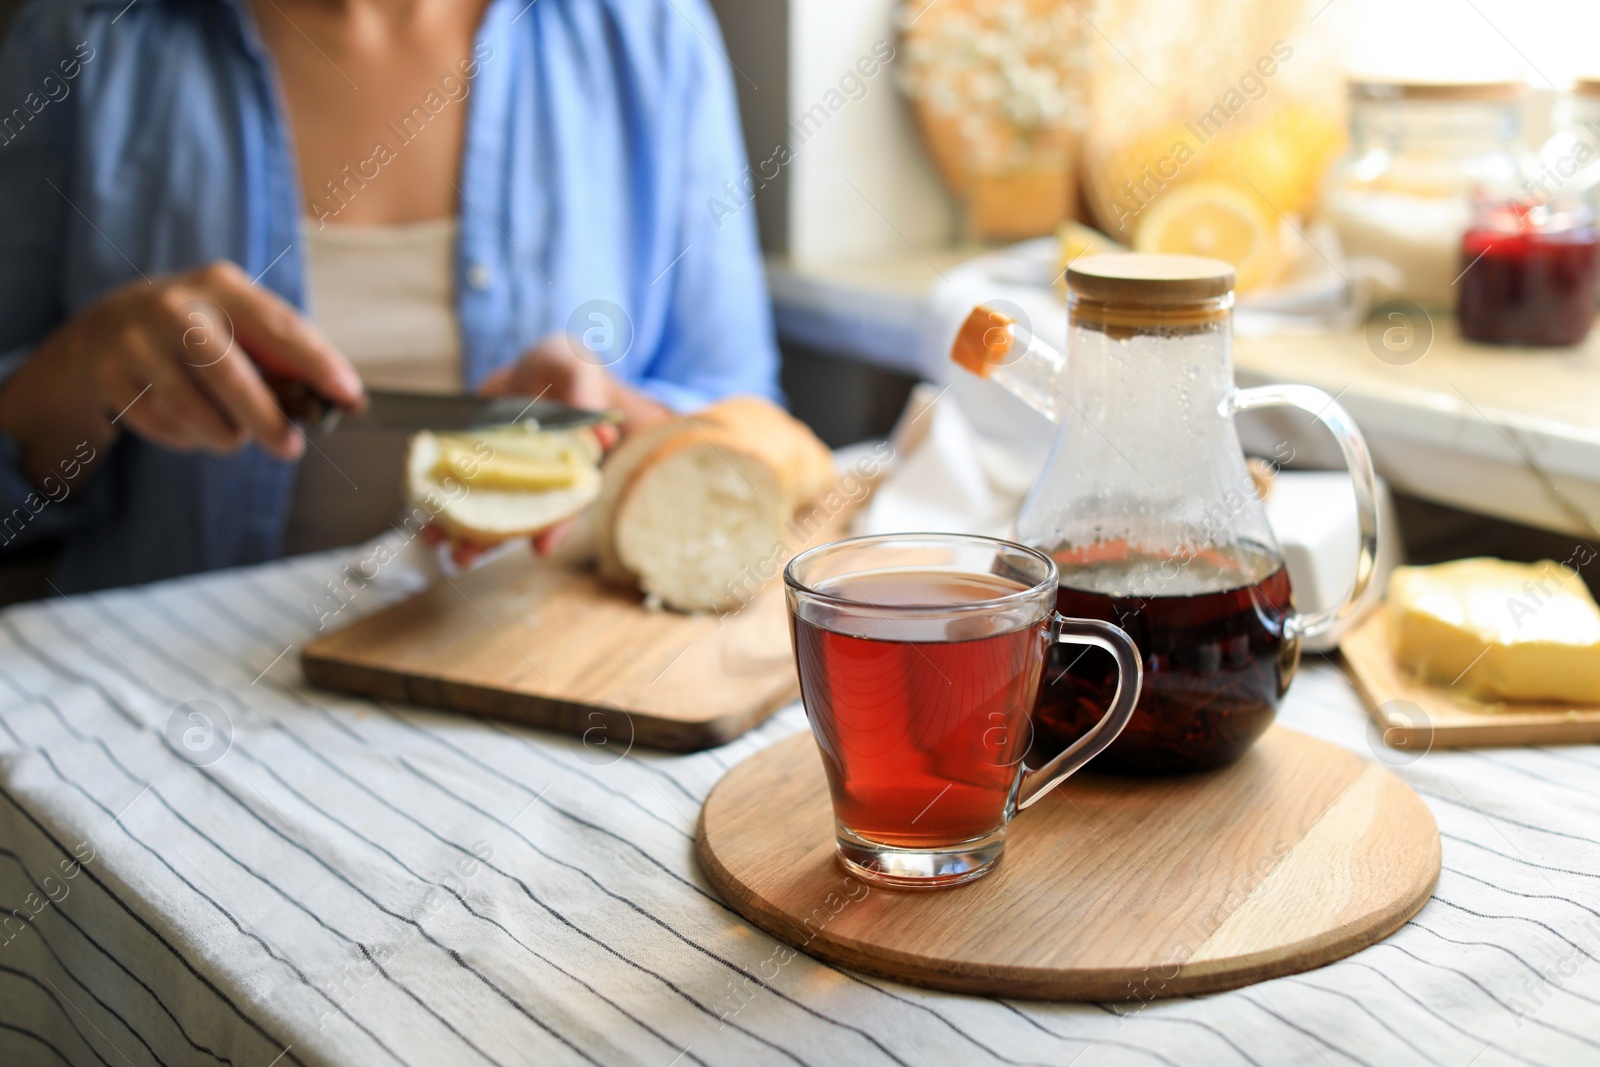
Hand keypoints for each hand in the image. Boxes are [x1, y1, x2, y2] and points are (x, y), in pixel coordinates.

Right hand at [0, 261, 362, 483]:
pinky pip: (163, 425)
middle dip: (265, 418)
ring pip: (193, 410)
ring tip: (234, 435)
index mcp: (223, 286)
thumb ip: (287, 357)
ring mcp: (136, 340)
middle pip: (228, 373)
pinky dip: (188, 438)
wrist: (106, 330)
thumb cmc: (199, 333)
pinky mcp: (110, 376)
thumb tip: (346, 399)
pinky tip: (190, 424)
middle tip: (290, 448)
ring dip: (224, 435)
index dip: (317, 364)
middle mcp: (176, 307)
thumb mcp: (238, 324)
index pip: (279, 327)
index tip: (349, 396)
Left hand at [431, 334, 669, 564]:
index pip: (563, 506)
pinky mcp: (474, 457)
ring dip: (456, 529)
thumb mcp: (580, 373)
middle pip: (513, 518)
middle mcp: (533, 478)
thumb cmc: (567, 368)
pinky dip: (437, 495)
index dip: (553, 529)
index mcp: (566, 468)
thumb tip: (603, 438)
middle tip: (463, 559)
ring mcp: (502, 471)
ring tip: (434, 544)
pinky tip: (418, 508)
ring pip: (481, 507)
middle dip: (488, 542)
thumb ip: (586, 399)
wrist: (535, 363)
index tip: (539, 549)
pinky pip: (455, 481)